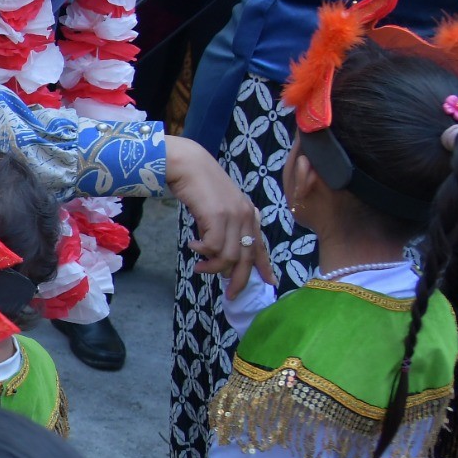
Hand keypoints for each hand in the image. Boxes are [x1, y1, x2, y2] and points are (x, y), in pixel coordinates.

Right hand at [164, 136, 271, 295]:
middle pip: (247, 257)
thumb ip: (225, 224)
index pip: (260, 245)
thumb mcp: (218, 206)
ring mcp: (233, 216)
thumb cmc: (199, 184)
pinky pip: (212, 245)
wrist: (188, 164)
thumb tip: (218, 250)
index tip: (269, 282)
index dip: (264, 266)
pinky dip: (202, 251)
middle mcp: (246, 216)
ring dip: (213, 267)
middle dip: (239, 279)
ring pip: (229, 255)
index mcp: (249, 214)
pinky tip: (192, 246)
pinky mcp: (217, 216)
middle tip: (230, 293)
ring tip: (199, 267)